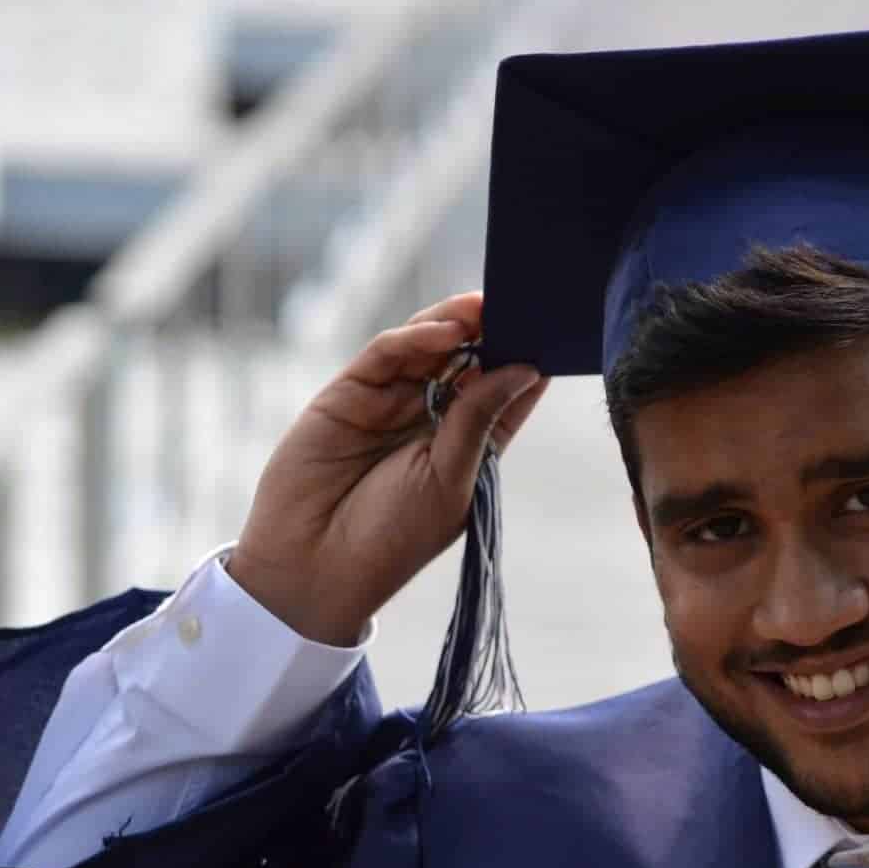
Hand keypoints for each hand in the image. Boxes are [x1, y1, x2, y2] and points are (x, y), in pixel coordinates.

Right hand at [229, 291, 547, 645]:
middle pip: (469, 360)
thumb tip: (526, 370)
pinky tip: (445, 330)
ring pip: (428, 348)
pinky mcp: (349, 393)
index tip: (555, 331)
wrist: (313, 566)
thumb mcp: (450, 479)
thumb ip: (480, 420)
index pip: (505, 393)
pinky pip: (386, 355)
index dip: (528, 361)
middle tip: (520, 301)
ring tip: (486, 305)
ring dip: (457, 324)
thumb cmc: (391, 537)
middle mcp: (431, 420)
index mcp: (468, 447)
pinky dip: (415, 338)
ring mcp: (389, 403)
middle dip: (493, 331)